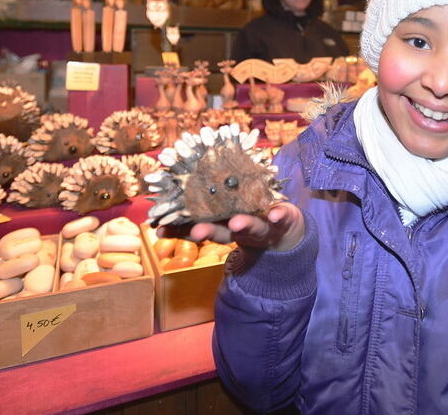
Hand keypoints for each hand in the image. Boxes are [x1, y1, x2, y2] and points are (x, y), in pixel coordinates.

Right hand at [157, 201, 304, 251]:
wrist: (288, 235)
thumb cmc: (250, 220)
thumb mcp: (225, 221)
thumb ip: (197, 221)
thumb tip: (160, 218)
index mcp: (224, 226)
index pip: (199, 228)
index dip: (180, 230)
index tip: (161, 230)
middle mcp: (241, 229)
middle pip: (223, 232)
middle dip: (210, 231)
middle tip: (197, 231)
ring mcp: (263, 225)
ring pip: (252, 226)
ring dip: (243, 224)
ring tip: (237, 222)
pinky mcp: (284, 218)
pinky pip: (283, 216)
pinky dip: (279, 215)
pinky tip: (277, 214)